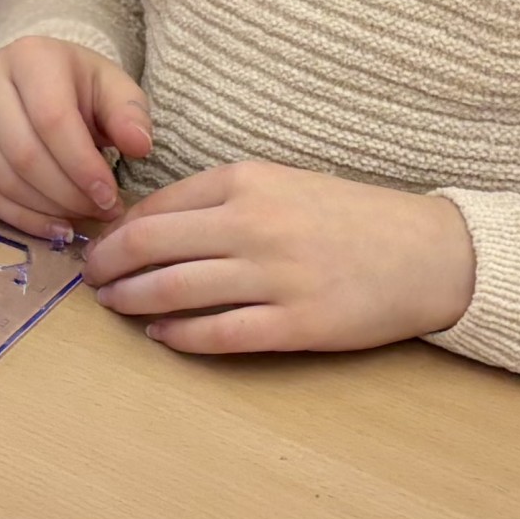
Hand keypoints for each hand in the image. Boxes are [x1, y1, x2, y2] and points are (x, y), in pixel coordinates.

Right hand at [0, 37, 153, 236]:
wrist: (32, 79)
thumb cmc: (77, 86)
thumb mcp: (112, 88)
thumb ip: (130, 113)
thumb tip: (139, 146)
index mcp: (29, 57)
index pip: (53, 120)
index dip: (82, 166)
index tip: (110, 197)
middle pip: (24, 154)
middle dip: (67, 194)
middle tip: (99, 211)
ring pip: (2, 177)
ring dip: (46, 209)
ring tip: (79, 217)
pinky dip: (19, 217)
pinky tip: (51, 226)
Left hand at [86, 160, 474, 355]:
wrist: (429, 253)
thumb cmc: (351, 218)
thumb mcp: (284, 185)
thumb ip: (222, 199)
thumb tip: (149, 223)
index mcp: (249, 182)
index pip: (158, 206)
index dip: (117, 230)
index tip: (99, 244)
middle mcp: (254, 224)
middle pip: (151, 246)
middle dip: (108, 265)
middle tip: (90, 279)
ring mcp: (274, 276)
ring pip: (174, 290)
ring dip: (132, 300)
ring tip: (114, 305)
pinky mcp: (295, 324)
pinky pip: (217, 333)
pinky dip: (178, 336)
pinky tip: (161, 334)